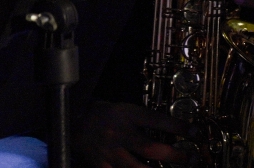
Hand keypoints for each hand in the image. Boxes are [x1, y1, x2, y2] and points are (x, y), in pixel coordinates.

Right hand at [72, 101, 189, 167]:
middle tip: (190, 159)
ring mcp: (110, 152)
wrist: (71, 122)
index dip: (180, 127)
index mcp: (124, 114)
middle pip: (151, 149)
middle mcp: (118, 133)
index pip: (157, 120)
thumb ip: (142, 120)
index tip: (197, 133)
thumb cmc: (100, 114)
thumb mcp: (121, 107)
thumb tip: (171, 131)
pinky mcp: (103, 166)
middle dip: (175, 157)